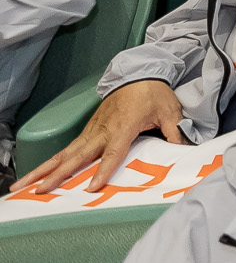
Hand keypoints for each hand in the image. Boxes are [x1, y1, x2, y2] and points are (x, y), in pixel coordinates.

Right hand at [13, 79, 186, 192]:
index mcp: (123, 126)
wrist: (139, 72)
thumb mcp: (171, 112)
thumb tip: (184, 152)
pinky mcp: (88, 130)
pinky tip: (38, 175)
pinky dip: (51, 163)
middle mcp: (102, 130)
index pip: (112, 153)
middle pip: (77, 156)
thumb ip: (175, 133)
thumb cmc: (154, 93)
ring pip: (65, 153)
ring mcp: (92, 130)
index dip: (103, 171)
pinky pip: (67, 149)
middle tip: (39, 190)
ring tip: (23, 186)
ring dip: (44, 170)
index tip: (91, 188)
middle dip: (57, 174)